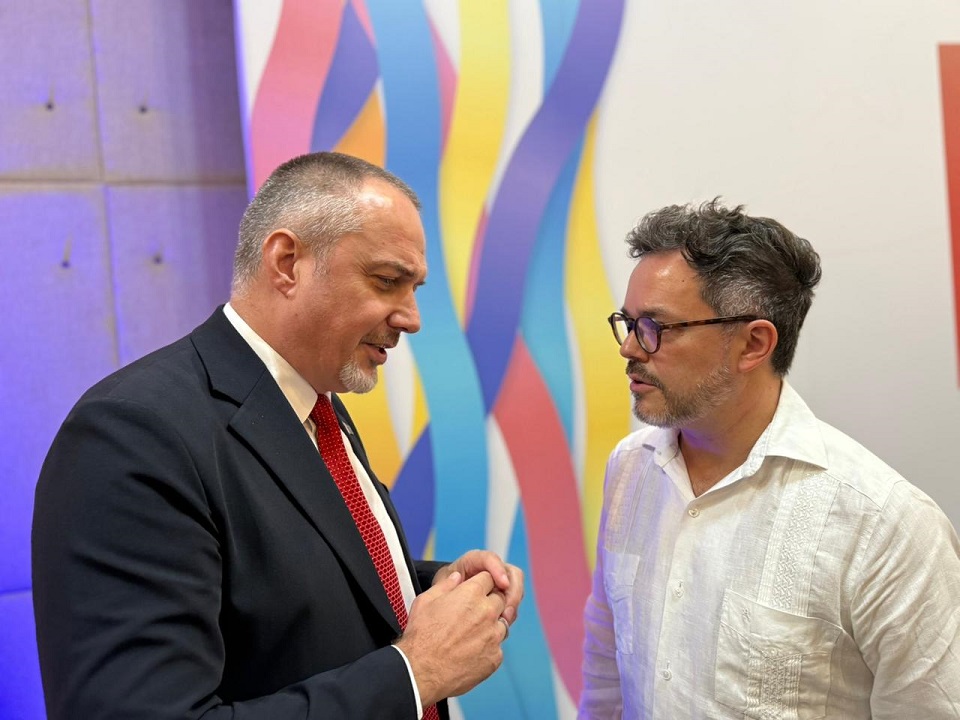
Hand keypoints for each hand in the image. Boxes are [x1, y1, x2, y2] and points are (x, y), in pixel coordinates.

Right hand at [395, 571, 508, 705]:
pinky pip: (498, 646)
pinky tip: (472, 651)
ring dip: (491, 625)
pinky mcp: (495, 657)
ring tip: (471, 634)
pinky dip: (488, 647)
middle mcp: (487, 612)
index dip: (481, 583)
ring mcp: (493, 635)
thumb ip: (445, 585)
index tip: (475, 592)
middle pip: (500, 598)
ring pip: (502, 623)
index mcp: (471, 594)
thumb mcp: (425, 601)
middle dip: (489, 602)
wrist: (422, 671)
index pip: (489, 578)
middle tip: (472, 613)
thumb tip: (457, 577)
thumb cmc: (421, 636)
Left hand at [433, 550, 524, 625]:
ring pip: (515, 589)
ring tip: (505, 619)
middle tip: (506, 609)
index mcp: (472, 562)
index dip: (497, 568)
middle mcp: (490, 570)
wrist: (443, 606)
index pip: (488, 558)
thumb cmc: (440, 595)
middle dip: (512, 590)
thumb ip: (445, 584)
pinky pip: (512, 604)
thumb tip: (457, 578)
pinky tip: (502, 625)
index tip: (502, 584)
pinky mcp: (502, 599)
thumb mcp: (437, 589)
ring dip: (513, 604)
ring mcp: (499, 584)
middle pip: (511, 573)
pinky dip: (510, 614)